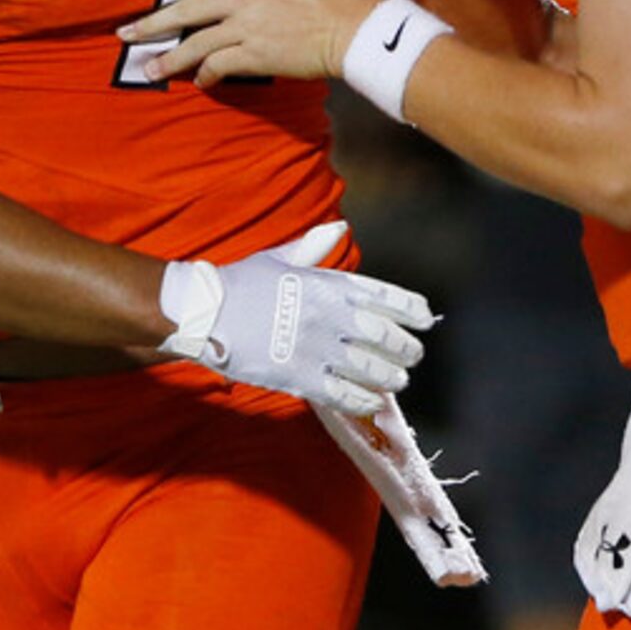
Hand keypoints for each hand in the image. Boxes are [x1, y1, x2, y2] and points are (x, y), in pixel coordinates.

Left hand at [120, 0, 380, 85]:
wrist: (356, 28)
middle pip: (186, 11)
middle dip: (151, 23)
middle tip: (125, 33)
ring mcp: (246, 30)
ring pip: (196, 44)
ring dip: (170, 59)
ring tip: (148, 69)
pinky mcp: (255, 57)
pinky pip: (219, 66)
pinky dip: (206, 75)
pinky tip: (199, 81)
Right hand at [158, 222, 433, 418]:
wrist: (204, 312)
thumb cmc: (241, 282)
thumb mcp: (281, 258)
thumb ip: (314, 246)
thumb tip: (338, 228)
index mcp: (330, 284)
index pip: (387, 297)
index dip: (413, 310)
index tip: (426, 320)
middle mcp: (331, 316)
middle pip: (388, 338)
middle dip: (407, 350)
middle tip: (411, 356)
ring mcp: (318, 349)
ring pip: (373, 370)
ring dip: (391, 378)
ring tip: (397, 381)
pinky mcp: (301, 378)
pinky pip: (346, 395)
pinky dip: (365, 401)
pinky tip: (372, 401)